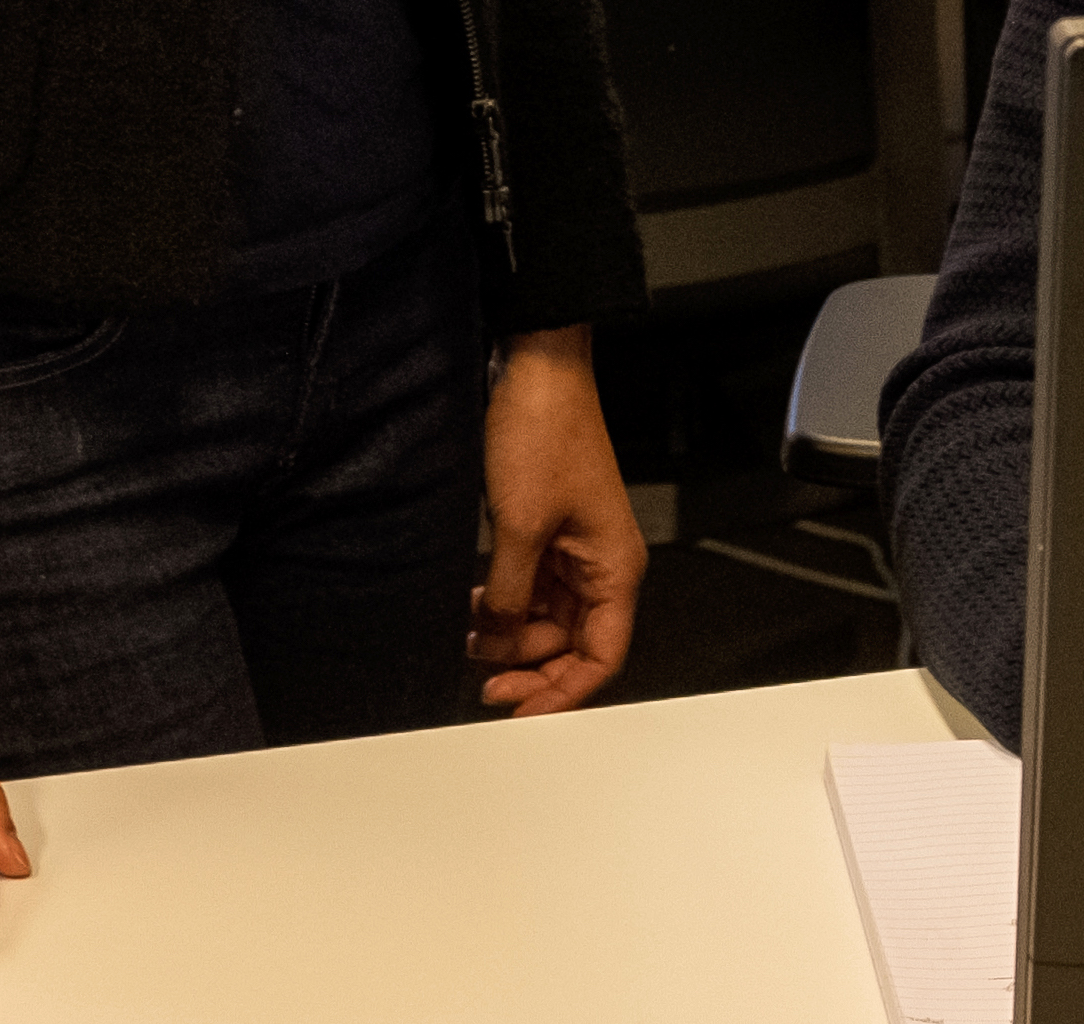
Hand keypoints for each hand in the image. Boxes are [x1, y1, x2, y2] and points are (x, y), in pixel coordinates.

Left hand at [470, 325, 645, 711]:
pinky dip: (503, 605)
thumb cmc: (547, 431)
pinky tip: (473, 610)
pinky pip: (531, 589)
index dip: (563, 694)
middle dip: (529, 666)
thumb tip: (494, 641)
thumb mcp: (518, 527)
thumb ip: (507, 596)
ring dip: (509, 636)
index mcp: (615, 568)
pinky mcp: (549, 532)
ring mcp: (575, 549)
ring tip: (469, 641)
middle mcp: (602, 564)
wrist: (537, 369)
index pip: (601, 657)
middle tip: (484, 683)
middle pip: (573, 645)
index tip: (521, 713)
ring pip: (547, 620)